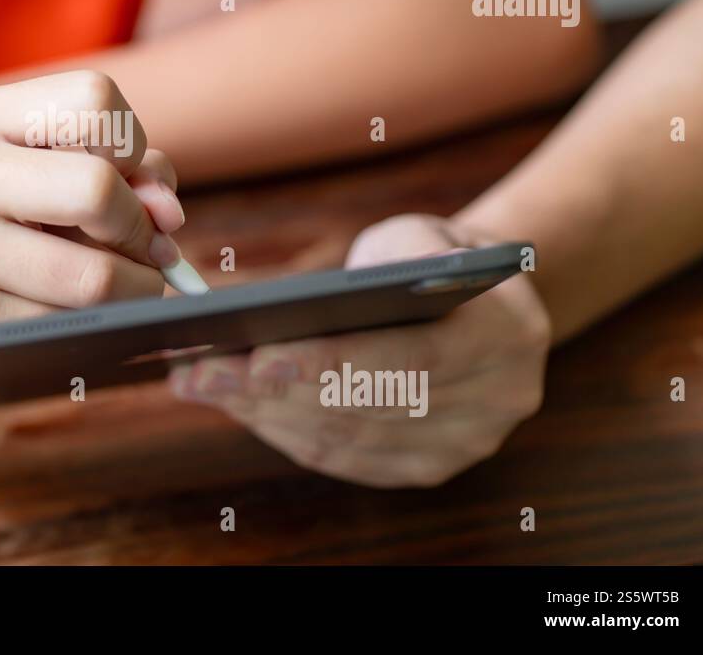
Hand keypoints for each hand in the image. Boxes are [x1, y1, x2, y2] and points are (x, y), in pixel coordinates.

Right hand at [0, 71, 187, 373]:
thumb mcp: (14, 165)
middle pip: (100, 188)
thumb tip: (170, 215)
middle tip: (141, 246)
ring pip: (97, 275)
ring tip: (121, 286)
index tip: (123, 175)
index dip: (133, 143)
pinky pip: (69, 327)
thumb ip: (108, 168)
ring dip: (135, 289)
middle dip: (140, 226)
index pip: (96, 99)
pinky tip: (78, 316)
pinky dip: (98, 327)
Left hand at [169, 214, 549, 487]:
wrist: (483, 299)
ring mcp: (465, 444)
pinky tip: (234, 404)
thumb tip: (289, 311)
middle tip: (197, 370)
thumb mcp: (419, 236)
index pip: (410, 359)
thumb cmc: (432, 255)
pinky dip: (282, 431)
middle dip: (271, 390)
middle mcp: (497, 400)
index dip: (331, 363)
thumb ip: (379, 264)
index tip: (257, 355)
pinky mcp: (428, 467)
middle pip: (367, 405)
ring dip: (263, 413)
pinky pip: (343, 458)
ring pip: (347, 437)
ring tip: (199, 383)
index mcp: (505, 334)